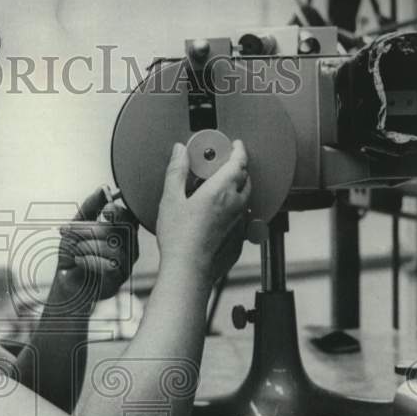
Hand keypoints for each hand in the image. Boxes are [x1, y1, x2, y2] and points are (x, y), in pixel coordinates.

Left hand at [55, 187, 139, 311]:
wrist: (66, 281)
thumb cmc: (74, 253)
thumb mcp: (78, 224)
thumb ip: (91, 206)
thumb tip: (104, 189)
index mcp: (123, 233)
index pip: (131, 217)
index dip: (120, 211)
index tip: (105, 209)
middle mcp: (129, 248)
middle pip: (122, 231)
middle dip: (92, 228)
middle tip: (70, 230)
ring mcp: (126, 265)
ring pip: (114, 248)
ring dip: (87, 245)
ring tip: (74, 248)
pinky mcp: (117, 281)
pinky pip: (109, 266)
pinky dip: (90, 260)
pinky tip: (78, 260)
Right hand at [155, 139, 250, 282]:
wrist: (189, 270)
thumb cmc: (179, 239)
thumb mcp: (170, 199)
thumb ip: (176, 171)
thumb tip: (180, 152)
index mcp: (220, 191)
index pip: (239, 162)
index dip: (239, 150)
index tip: (235, 145)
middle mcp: (235, 205)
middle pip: (245, 178)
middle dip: (237, 168)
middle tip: (223, 166)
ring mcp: (240, 222)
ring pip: (246, 198)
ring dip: (237, 189)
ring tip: (219, 190)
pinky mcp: (239, 238)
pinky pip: (243, 218)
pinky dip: (235, 210)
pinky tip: (219, 216)